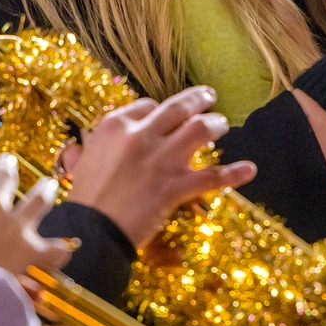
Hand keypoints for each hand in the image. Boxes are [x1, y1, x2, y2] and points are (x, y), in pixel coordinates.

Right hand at [0, 152, 73, 281]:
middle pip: (5, 175)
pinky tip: (64, 249)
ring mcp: (16, 227)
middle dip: (5, 168)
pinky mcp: (30, 252)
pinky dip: (57, 251)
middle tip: (6, 164)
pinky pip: (51, 250)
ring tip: (48, 184)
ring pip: (37, 201)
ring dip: (43, 192)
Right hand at [63, 87, 256, 249]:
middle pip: (178, 107)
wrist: (91, 230)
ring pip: (200, 129)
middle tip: (209, 96)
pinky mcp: (176, 185)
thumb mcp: (81, 165)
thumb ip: (88, 151)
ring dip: (216, 125)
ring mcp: (162, 159)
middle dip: (198, 98)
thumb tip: (77, 150)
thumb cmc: (84, 200)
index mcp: (115, 126)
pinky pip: (212, 176)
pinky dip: (234, 173)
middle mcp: (141, 135)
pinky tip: (249, 169)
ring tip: (223, 125)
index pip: (146, 106)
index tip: (164, 116)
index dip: (159, 110)